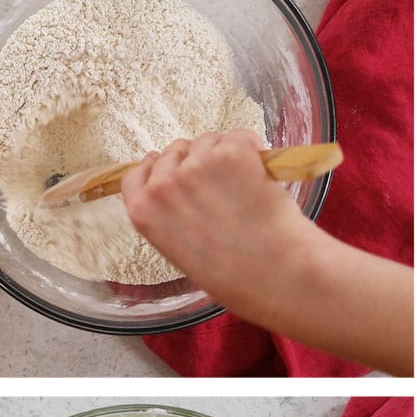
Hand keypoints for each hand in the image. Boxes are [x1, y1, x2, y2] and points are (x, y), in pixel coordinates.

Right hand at [122, 131, 308, 315]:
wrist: (280, 276)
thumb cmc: (239, 279)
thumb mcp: (186, 256)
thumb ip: (175, 221)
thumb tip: (189, 197)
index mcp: (145, 213)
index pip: (136, 175)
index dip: (158, 169)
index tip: (175, 170)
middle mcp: (164, 185)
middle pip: (174, 152)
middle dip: (197, 162)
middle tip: (224, 184)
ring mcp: (196, 165)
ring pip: (207, 141)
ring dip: (225, 154)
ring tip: (246, 186)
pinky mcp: (231, 153)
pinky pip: (239, 136)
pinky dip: (253, 149)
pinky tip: (262, 173)